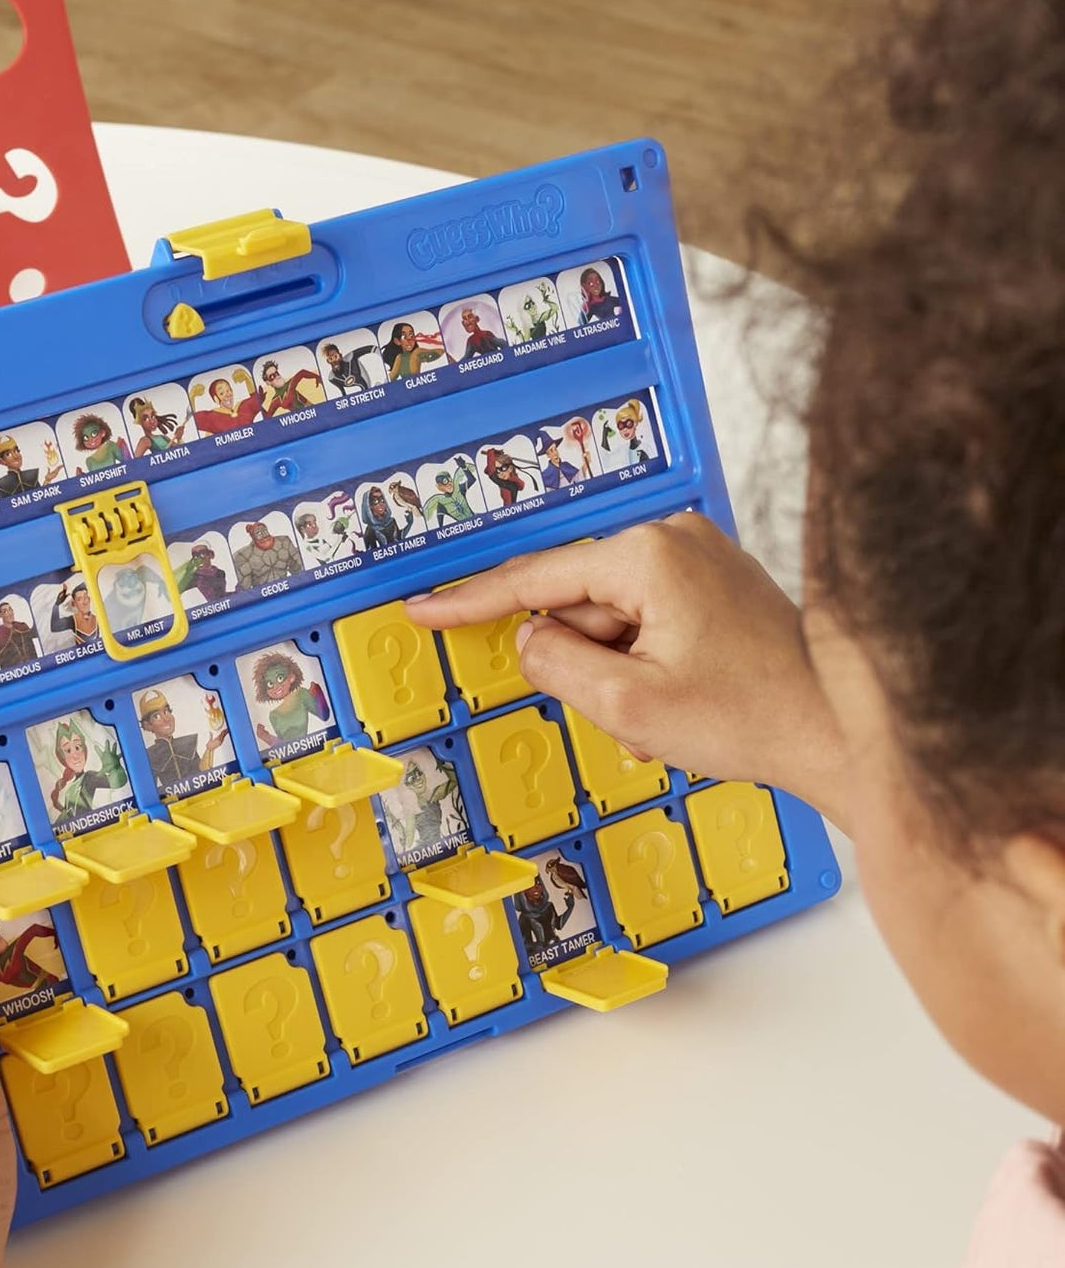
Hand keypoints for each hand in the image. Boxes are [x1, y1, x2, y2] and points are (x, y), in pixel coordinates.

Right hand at [406, 514, 847, 827]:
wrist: (842, 728)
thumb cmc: (752, 716)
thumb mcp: (627, 703)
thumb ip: (556, 663)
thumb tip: (529, 639)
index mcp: (648, 556)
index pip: (535, 578)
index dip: (472, 602)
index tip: (425, 609)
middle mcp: (674, 539)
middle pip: (578, 603)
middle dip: (585, 663)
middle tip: (628, 712)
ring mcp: (698, 558)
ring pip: (611, 618)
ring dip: (618, 672)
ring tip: (667, 715)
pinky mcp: (714, 583)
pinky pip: (646, 620)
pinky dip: (643, 664)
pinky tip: (678, 699)